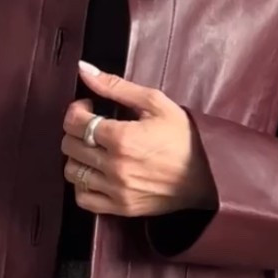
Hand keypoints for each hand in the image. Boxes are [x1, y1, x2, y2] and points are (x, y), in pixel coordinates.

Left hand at [62, 60, 215, 218]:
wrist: (207, 173)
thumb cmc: (184, 137)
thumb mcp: (155, 102)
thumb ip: (115, 86)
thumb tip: (84, 70)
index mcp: (123, 138)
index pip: (74, 122)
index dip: (76, 110)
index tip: (88, 107)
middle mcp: (116, 166)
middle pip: (70, 145)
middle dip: (75, 130)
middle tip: (91, 125)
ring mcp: (117, 190)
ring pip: (72, 172)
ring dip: (77, 157)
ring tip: (93, 149)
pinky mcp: (121, 207)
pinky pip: (83, 198)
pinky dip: (82, 185)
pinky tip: (95, 172)